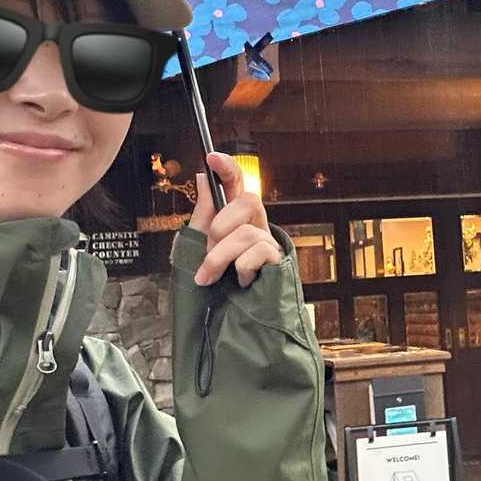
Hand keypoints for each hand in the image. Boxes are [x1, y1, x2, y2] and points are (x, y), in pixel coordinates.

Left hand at [187, 152, 282, 287]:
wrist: (232, 323)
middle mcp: (257, 228)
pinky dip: (240, 268)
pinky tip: (240, 282)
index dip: (228, 169)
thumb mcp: (200, 247)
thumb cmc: (218, 287)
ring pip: (245, 232)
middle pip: (250, 200)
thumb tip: (204, 176)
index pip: (237, 186)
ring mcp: (269, 245)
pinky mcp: (279, 263)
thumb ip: (205, 213)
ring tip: (208, 277)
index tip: (211, 157)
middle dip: (222, 223)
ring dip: (218, 256)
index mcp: (237, 221)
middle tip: (208, 246)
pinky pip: (257, 251)